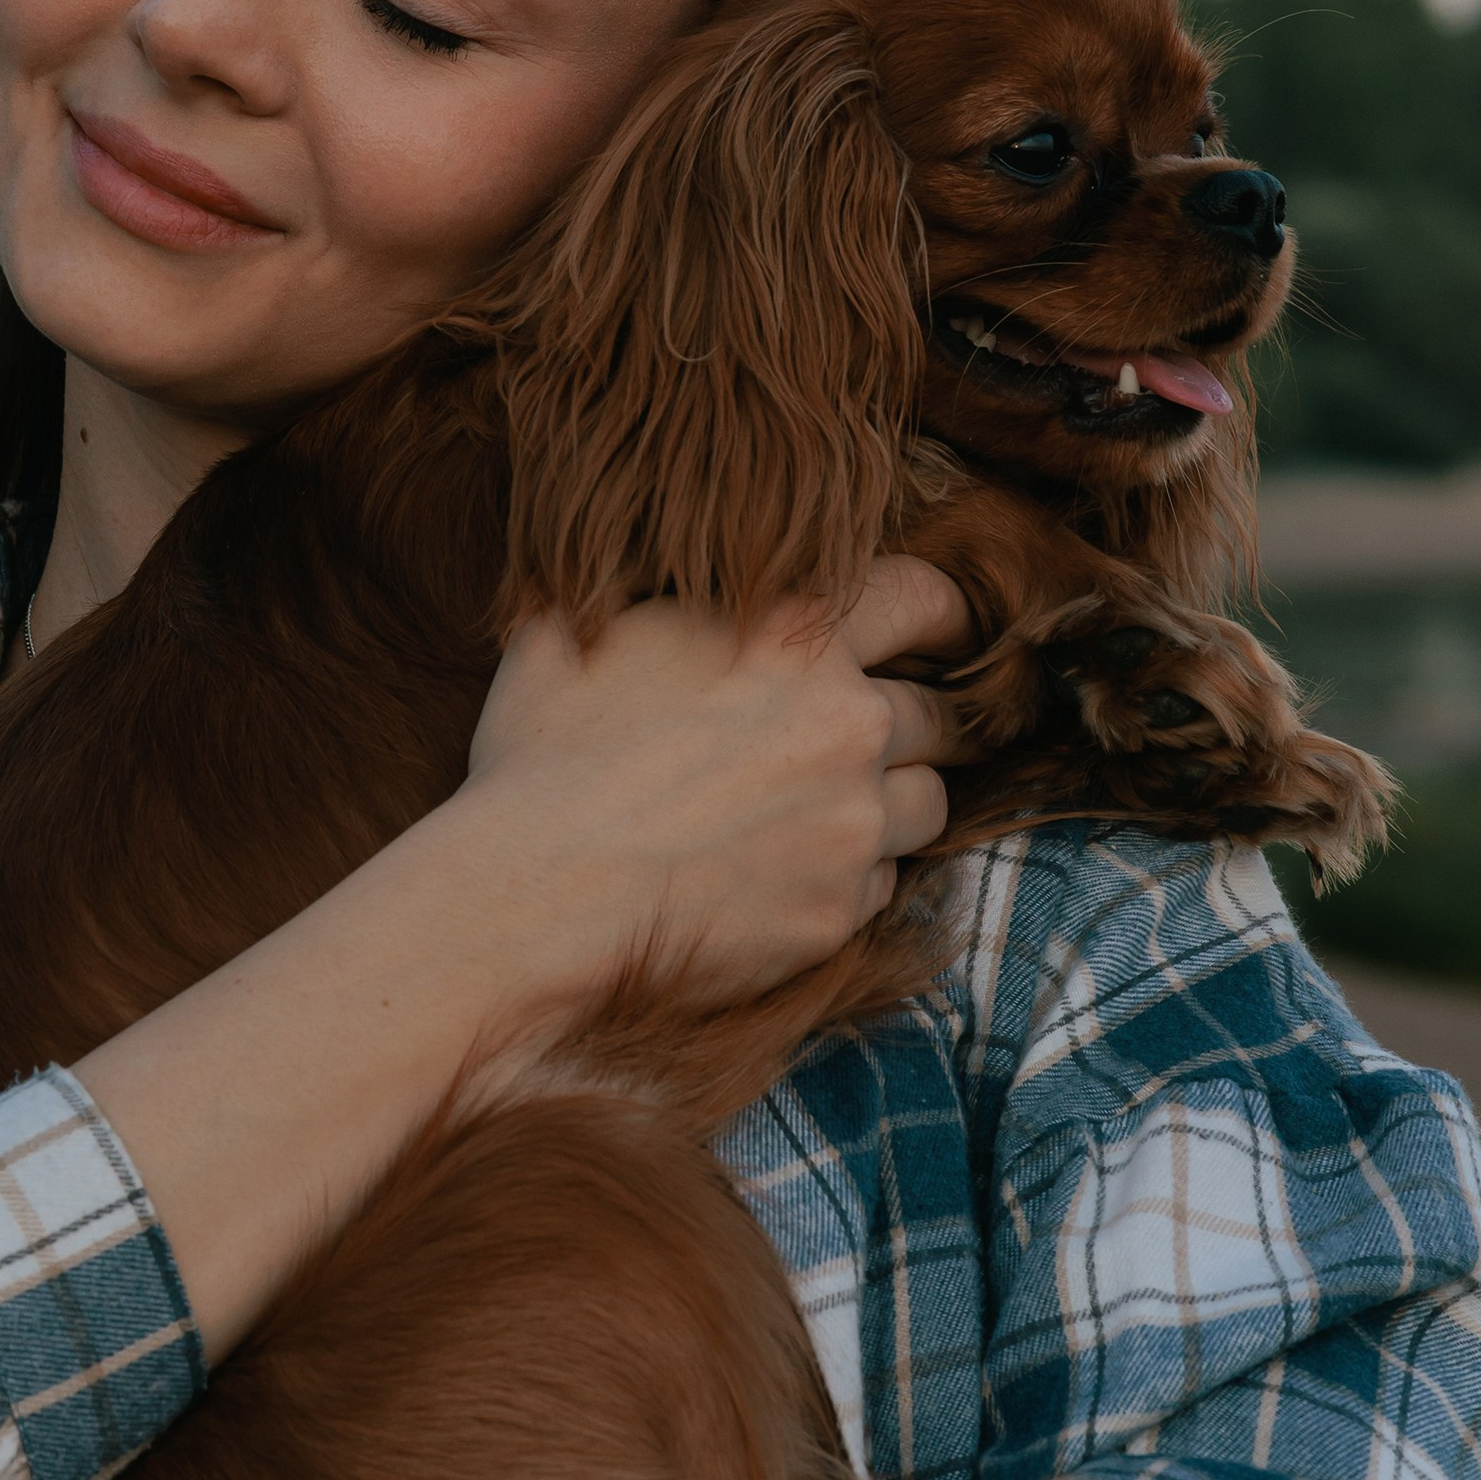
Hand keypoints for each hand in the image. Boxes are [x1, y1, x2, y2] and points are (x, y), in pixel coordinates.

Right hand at [461, 554, 970, 1005]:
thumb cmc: (538, 756)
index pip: (924, 599)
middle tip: (875, 739)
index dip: (944, 615)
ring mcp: (851, 824)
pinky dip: (848, 879)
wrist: (533, 896)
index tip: (948, 634)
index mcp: (795, 633)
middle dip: (919, 724)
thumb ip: (645, 592)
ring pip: (924, 805)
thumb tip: (637, 567)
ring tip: (828, 813)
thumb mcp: (575, 629)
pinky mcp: (837, 913)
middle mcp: (847, 722)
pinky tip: (783, 876)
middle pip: (939, 717)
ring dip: (888, 803)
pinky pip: (878, 888)